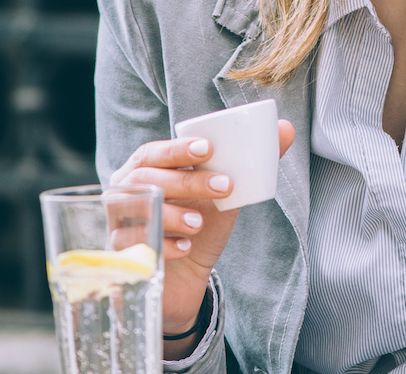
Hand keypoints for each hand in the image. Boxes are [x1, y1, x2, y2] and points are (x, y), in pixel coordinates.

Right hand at [109, 120, 295, 346]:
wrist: (185, 277)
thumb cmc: (199, 224)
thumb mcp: (225, 195)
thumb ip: (251, 163)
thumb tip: (288, 128)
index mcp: (144, 171)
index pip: (153, 152)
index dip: (177, 148)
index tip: (210, 148)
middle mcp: (124, 194)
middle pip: (146, 179)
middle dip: (186, 181)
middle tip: (224, 185)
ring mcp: (117, 224)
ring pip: (137, 210)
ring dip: (172, 214)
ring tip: (200, 222)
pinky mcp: (120, 257)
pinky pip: (134, 248)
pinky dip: (163, 246)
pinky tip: (185, 248)